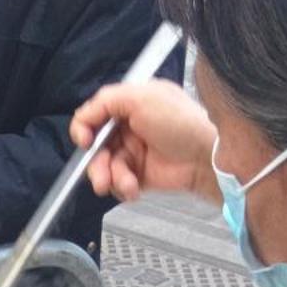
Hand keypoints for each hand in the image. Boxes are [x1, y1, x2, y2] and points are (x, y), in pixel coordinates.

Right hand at [69, 79, 217, 202]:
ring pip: (103, 167)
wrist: (204, 158)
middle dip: (96, 163)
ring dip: (110, 178)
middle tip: (101, 177)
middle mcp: (129, 127)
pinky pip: (116, 183)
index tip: (86, 141)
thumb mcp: (141, 98)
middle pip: (95, 146)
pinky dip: (122, 187)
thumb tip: (82, 117)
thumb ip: (106, 101)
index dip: (84, 128)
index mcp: (129, 104)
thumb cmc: (180, 123)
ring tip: (125, 183)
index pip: (94, 115)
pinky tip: (134, 188)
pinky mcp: (137, 174)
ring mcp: (133, 152)